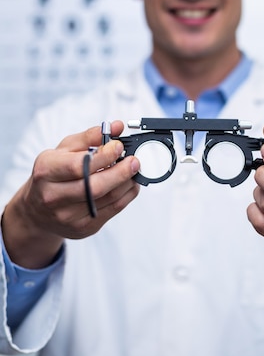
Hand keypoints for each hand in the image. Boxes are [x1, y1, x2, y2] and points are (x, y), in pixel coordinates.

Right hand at [1, 121, 139, 268]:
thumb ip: (90, 137)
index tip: (119, 146)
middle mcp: (54, 196)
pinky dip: (126, 195)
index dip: (104, 156)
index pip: (79, 166)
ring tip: (134, 170)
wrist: (37, 210)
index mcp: (47, 171)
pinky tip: (130, 184)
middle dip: (121, 172)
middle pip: (95, 187)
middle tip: (134, 161)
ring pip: (108, 199)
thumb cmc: (53, 174)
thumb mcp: (63, 150)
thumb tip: (117, 127)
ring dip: (127, 183)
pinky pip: (112, 210)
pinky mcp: (83, 228)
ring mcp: (68, 216)